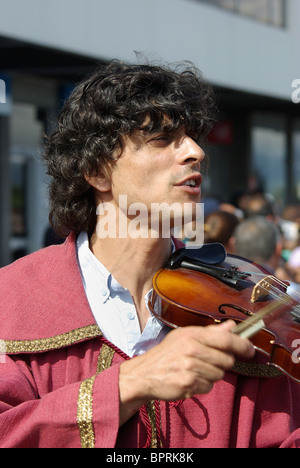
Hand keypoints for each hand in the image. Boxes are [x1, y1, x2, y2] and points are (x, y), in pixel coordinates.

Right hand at [118, 320, 254, 424]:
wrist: (145, 373)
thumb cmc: (167, 353)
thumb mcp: (185, 336)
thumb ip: (210, 332)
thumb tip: (232, 325)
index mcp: (192, 335)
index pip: (226, 339)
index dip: (242, 345)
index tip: (250, 349)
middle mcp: (192, 350)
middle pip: (227, 360)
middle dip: (222, 362)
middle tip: (208, 361)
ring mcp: (191, 368)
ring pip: (219, 375)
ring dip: (212, 375)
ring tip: (195, 370)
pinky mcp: (189, 384)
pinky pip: (209, 387)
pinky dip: (203, 385)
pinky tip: (190, 379)